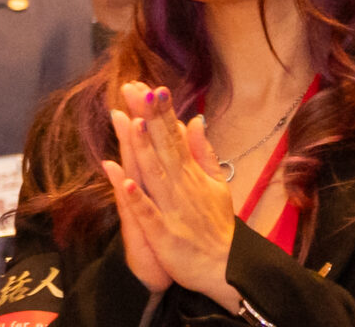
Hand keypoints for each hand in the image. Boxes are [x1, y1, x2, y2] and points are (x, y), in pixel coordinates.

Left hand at [107, 84, 240, 307]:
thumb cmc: (217, 225)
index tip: (150, 86)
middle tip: (135, 90)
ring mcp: (173, 210)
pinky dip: (139, 198)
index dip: (161, 112)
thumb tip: (195, 120)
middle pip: (163, 147)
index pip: (174, 137)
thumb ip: (203, 152)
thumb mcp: (216, 184)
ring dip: (145, 150)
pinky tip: (126, 181)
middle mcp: (182, 186)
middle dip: (149, 118)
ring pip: (155, 175)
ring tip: (134, 123)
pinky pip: (149, 214)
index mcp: (191, 174)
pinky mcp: (165, 234)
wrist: (227, 269)